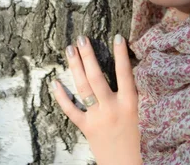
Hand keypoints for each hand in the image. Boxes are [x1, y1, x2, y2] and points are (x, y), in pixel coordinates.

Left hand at [52, 34, 141, 164]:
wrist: (123, 163)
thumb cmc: (131, 135)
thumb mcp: (134, 111)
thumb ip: (125, 93)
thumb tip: (117, 69)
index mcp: (129, 103)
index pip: (125, 74)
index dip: (121, 55)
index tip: (118, 37)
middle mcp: (112, 108)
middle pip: (97, 77)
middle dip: (88, 56)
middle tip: (81, 39)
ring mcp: (97, 117)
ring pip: (83, 88)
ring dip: (75, 67)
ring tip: (70, 49)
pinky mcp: (86, 127)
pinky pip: (71, 110)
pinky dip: (61, 96)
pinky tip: (55, 82)